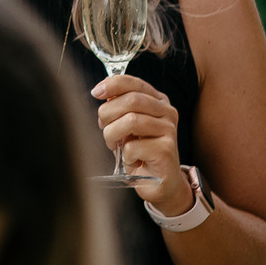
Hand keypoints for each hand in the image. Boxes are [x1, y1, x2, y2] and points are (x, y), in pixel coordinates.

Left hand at [93, 74, 186, 211]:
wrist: (160, 182)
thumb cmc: (140, 151)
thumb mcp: (127, 124)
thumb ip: (119, 107)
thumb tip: (102, 93)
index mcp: (158, 101)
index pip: (134, 82)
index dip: (112, 84)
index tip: (96, 92)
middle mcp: (167, 113)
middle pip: (131, 101)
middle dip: (108, 114)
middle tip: (104, 128)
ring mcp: (169, 130)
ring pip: (131, 121)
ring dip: (113, 135)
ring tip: (115, 145)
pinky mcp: (166, 150)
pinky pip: (133, 146)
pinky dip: (125, 155)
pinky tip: (131, 160)